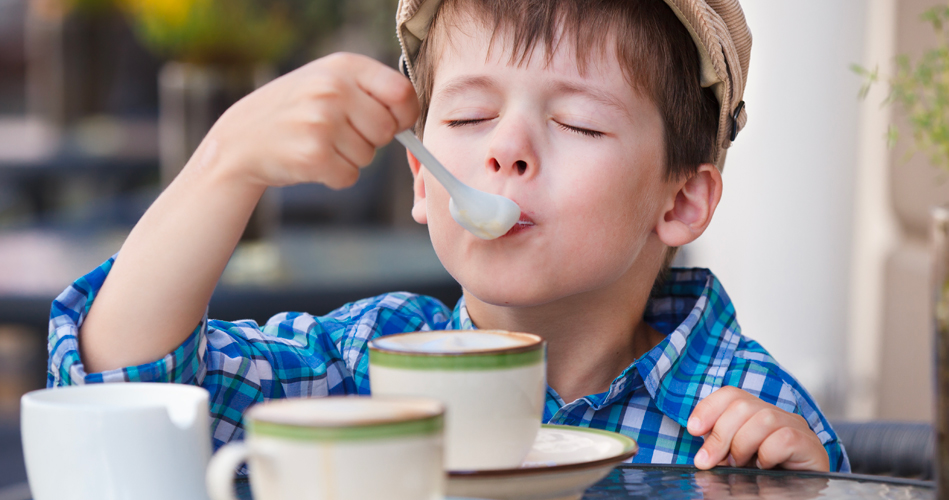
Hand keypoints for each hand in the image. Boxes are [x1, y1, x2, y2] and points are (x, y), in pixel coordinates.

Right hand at [197, 52, 418, 189]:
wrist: (240, 139)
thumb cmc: (294, 111)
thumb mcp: (327, 81)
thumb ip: (368, 90)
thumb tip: (411, 114)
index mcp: (343, 66)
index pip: (402, 93)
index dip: (403, 115)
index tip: (393, 122)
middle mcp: (334, 90)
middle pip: (388, 130)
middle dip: (371, 140)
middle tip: (340, 134)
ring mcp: (322, 122)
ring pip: (369, 156)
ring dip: (350, 158)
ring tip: (320, 144)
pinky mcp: (314, 155)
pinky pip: (350, 176)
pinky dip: (336, 176)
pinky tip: (313, 161)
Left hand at [687, 386, 828, 471]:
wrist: (799, 495)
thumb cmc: (764, 480)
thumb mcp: (736, 462)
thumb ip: (720, 453)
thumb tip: (701, 457)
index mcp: (757, 415)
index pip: (731, 394)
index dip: (708, 408)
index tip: (693, 430)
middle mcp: (779, 416)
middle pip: (743, 404)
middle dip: (720, 433)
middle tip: (708, 461)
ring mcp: (797, 429)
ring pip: (763, 418)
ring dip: (742, 444)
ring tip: (739, 465)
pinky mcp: (811, 446)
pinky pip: (784, 439)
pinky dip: (768, 454)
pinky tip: (765, 468)